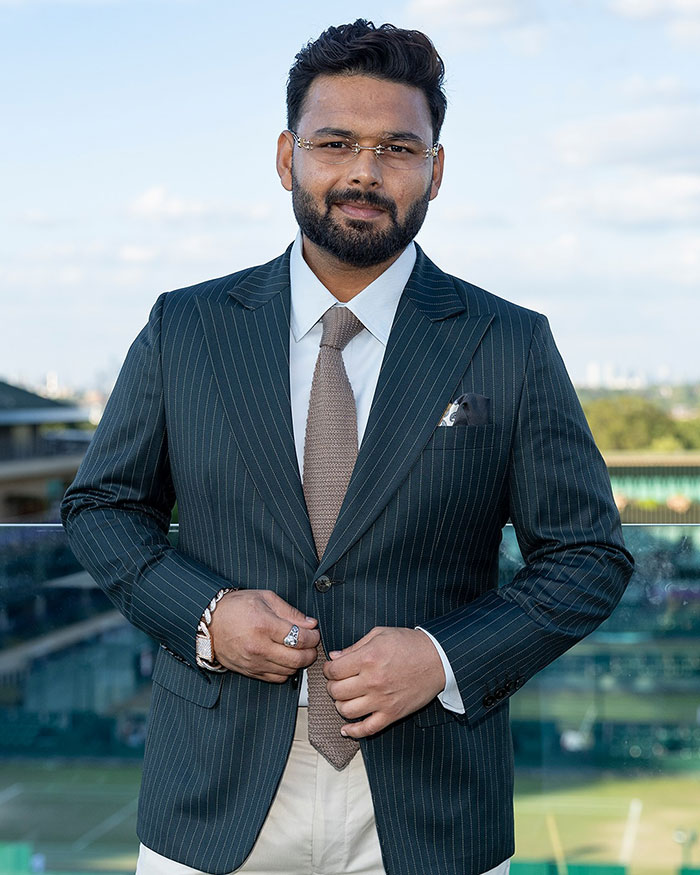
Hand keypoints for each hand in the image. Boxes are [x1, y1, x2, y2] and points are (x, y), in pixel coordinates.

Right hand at [209, 590, 318, 682]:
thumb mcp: (264, 598)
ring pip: (289, 671)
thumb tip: (310, 624)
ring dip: (299, 662)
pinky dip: (286, 671)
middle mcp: (259, 647)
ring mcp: (254, 662)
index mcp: (264, 625)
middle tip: (311, 644)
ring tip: (298, 650)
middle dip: (311, 652)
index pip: (300, 639)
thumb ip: (290, 612)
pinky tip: (285, 659)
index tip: (314, 632)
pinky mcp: (250, 672)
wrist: (208, 623)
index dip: (313, 637)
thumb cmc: (235, 607)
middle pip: (297, 659)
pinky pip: (276, 678)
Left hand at [324, 627, 445, 737]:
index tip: (331, 669)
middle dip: (331, 686)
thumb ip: (355, 646)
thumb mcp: (380, 634)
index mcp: (368, 658)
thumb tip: (335, 657)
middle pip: (336, 691)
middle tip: (337, 682)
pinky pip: (367, 729)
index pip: (334, 670)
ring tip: (345, 697)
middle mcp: (373, 681)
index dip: (328, 669)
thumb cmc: (410, 644)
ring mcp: (382, 700)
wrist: (438, 659)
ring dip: (340, 704)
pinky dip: (353, 732)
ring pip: (346, 711)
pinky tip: (346, 729)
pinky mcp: (392, 714)